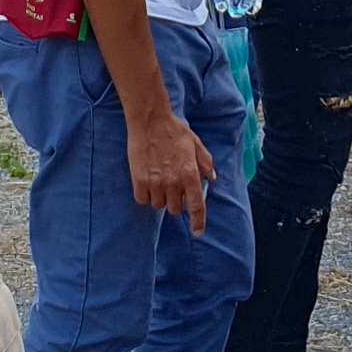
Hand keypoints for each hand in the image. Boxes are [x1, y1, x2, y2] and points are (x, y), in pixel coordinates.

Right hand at [128, 101, 214, 235]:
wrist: (150, 119)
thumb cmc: (174, 130)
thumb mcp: (196, 143)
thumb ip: (206, 162)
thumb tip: (212, 178)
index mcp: (190, 174)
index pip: (196, 206)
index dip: (198, 222)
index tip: (198, 232)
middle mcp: (174, 182)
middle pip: (175, 209)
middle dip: (176, 202)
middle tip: (172, 187)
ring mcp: (156, 183)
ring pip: (159, 206)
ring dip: (160, 198)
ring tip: (159, 180)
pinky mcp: (139, 181)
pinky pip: (143, 200)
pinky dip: (146, 195)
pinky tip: (147, 182)